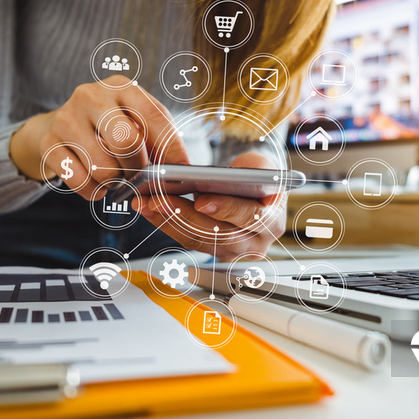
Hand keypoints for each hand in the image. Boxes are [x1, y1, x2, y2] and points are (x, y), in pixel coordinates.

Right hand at [9, 75, 188, 199]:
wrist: (58, 126)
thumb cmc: (108, 128)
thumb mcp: (134, 121)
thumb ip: (157, 139)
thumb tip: (180, 169)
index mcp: (121, 86)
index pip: (155, 117)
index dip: (171, 148)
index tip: (180, 170)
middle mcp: (92, 96)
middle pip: (127, 141)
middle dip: (138, 168)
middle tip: (138, 177)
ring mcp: (66, 117)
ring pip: (103, 166)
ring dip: (115, 182)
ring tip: (116, 179)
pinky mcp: (49, 142)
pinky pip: (80, 180)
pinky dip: (94, 192)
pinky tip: (97, 186)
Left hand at [134, 152, 286, 259]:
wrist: (256, 192)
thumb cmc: (258, 177)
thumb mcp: (261, 167)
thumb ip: (252, 172)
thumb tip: (226, 178)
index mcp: (273, 222)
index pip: (250, 218)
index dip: (226, 209)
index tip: (201, 200)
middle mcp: (256, 243)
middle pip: (217, 233)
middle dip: (184, 216)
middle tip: (159, 200)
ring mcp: (232, 251)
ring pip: (197, 240)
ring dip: (167, 221)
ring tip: (145, 203)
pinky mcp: (212, 251)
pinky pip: (186, 239)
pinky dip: (164, 223)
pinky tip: (148, 208)